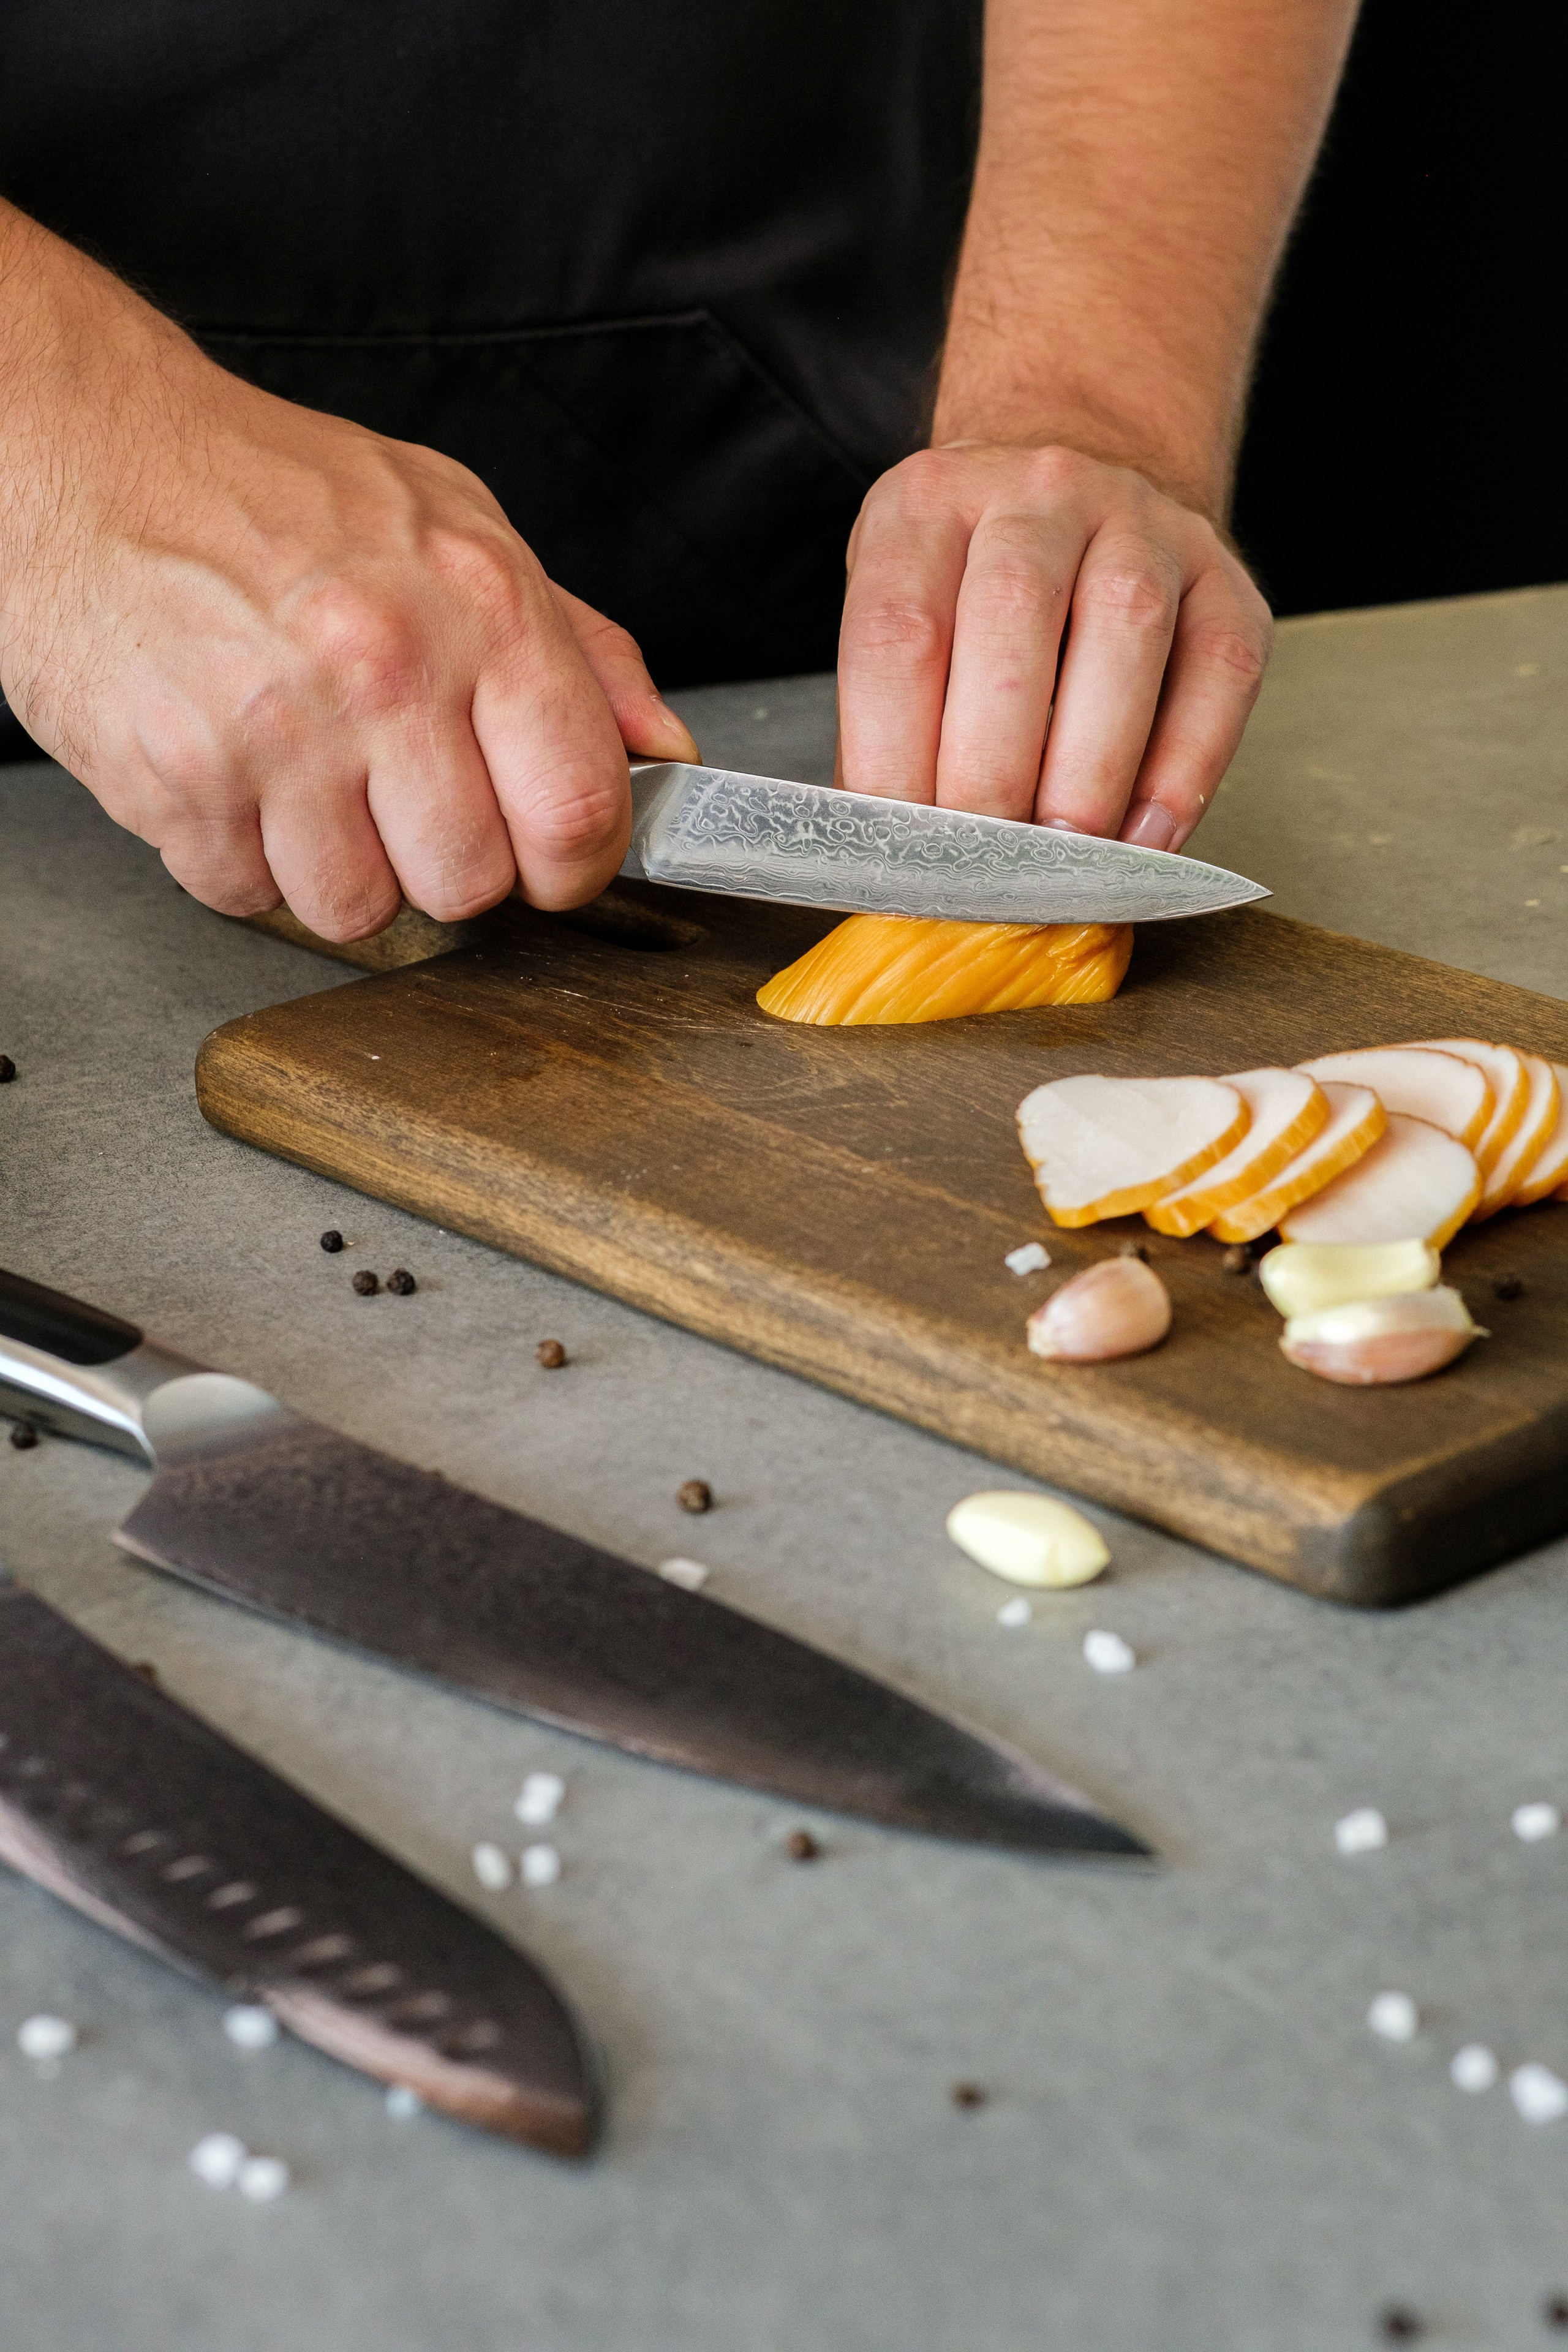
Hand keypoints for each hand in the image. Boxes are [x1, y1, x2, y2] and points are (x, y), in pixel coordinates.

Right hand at [0, 215, 695, 938]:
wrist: (89, 453)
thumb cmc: (274, 492)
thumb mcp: (460, 527)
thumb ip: (580, 648)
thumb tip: (662, 750)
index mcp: (479, 609)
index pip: (579, 810)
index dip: (572, 860)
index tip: (548, 852)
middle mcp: (384, 672)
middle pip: (471, 885)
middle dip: (445, 862)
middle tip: (404, 795)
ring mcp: (279, 736)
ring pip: (360, 911)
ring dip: (341, 870)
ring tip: (312, 777)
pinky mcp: (183, 785)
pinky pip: (251, 895)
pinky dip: (245, 858)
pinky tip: (239, 774)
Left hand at [834, 442, 1270, 849]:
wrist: (1083, 496)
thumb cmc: (973, 594)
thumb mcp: (907, 620)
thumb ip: (894, 725)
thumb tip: (900, 850)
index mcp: (928, 505)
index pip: (897, 631)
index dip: (892, 753)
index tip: (902, 849)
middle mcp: (1037, 492)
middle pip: (1010, 616)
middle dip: (993, 764)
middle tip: (984, 861)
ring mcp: (1142, 522)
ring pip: (1125, 627)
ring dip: (1092, 763)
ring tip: (1064, 853)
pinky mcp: (1223, 579)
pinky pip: (1218, 670)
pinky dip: (1185, 767)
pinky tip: (1146, 839)